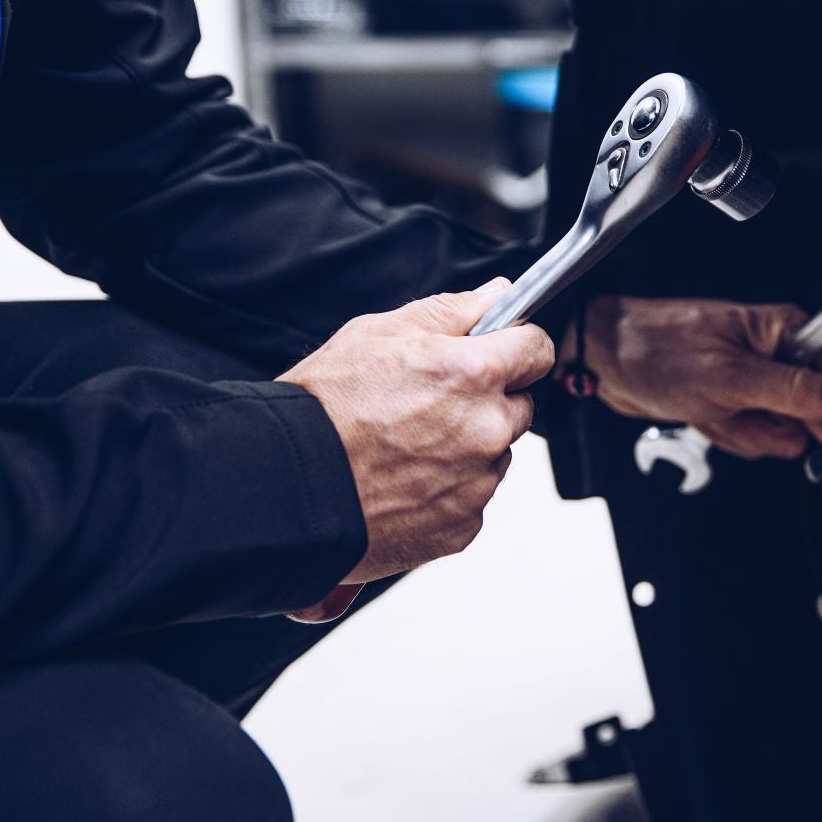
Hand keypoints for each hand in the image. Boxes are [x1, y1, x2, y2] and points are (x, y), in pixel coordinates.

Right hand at [280, 278, 554, 583]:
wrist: (285, 488)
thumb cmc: (323, 410)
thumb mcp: (378, 333)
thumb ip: (450, 311)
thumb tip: (496, 295)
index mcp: (473, 374)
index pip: (536, 350)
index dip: (516, 346)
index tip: (501, 351)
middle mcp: (486, 430)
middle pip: (518, 406)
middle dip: (487, 400)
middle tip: (430, 403)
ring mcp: (477, 483)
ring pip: (494, 454)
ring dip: (468, 447)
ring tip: (407, 446)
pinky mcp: (463, 526)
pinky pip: (472, 498)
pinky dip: (448, 490)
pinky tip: (404, 480)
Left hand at [578, 296, 821, 526]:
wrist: (605, 356)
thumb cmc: (656, 345)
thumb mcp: (726, 375)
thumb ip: (791, 390)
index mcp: (791, 332)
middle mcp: (786, 355)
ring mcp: (766, 382)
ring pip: (797, 433)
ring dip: (761, 438)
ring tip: (723, 418)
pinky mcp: (746, 403)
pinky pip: (764, 438)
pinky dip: (741, 439)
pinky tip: (714, 421)